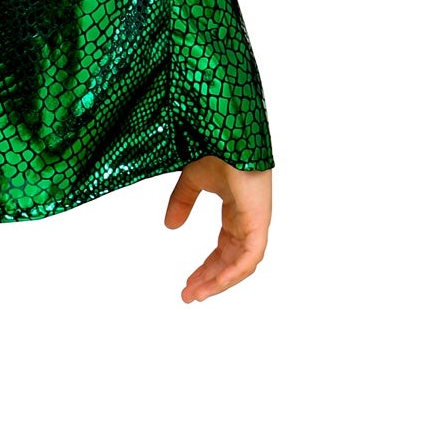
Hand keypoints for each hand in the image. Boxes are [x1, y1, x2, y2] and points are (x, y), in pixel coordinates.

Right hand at [163, 155, 270, 301]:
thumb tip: (170, 227)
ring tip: (197, 294)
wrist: (229, 134)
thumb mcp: (193, 180)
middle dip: (209, 279)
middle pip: (229, 261)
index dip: (206, 267)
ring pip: (240, 264)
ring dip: (219, 281)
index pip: (223, 249)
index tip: (188, 283)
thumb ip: (182, 202)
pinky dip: (233, 272)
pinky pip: (249, 257)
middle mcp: (247, 222)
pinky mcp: (258, 221)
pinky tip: (217, 282)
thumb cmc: (217, 148)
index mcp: (236, 212)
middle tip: (188, 295)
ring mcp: (255, 223)